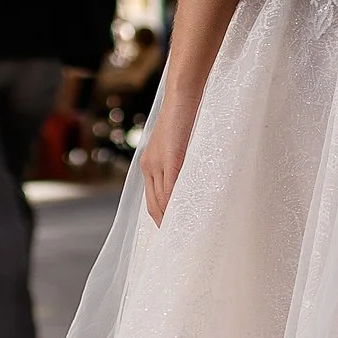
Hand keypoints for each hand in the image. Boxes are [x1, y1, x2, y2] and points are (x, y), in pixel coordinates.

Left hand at [143, 90, 196, 224]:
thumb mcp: (180, 147)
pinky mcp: (170, 157)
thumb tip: (188, 187)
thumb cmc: (186, 118)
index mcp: (149, 165)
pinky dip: (177, 203)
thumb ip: (179, 167)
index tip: (173, 235)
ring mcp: (158, 162)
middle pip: (155, 205)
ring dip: (172, 218)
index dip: (162, 220)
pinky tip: (185, 215)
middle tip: (179, 243)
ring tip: (185, 235)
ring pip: (163, 199)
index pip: (153, 201)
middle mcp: (148, 166)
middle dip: (165, 224)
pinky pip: (172, 186)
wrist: (183, 95)